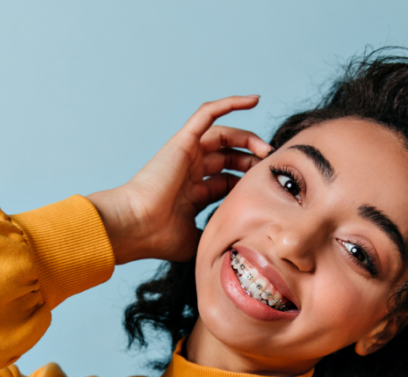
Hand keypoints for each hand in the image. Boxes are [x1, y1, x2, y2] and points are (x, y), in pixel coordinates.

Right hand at [87, 96, 273, 264]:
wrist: (137, 226)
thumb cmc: (159, 237)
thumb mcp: (196, 240)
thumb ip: (215, 237)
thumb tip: (236, 246)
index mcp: (192, 194)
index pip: (227, 181)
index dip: (249, 182)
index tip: (269, 189)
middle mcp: (189, 171)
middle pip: (228, 158)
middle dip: (252, 161)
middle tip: (271, 166)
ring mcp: (186, 155)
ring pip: (223, 136)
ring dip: (248, 138)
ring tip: (267, 148)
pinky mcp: (183, 141)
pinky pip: (207, 114)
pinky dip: (229, 103)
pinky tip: (254, 100)